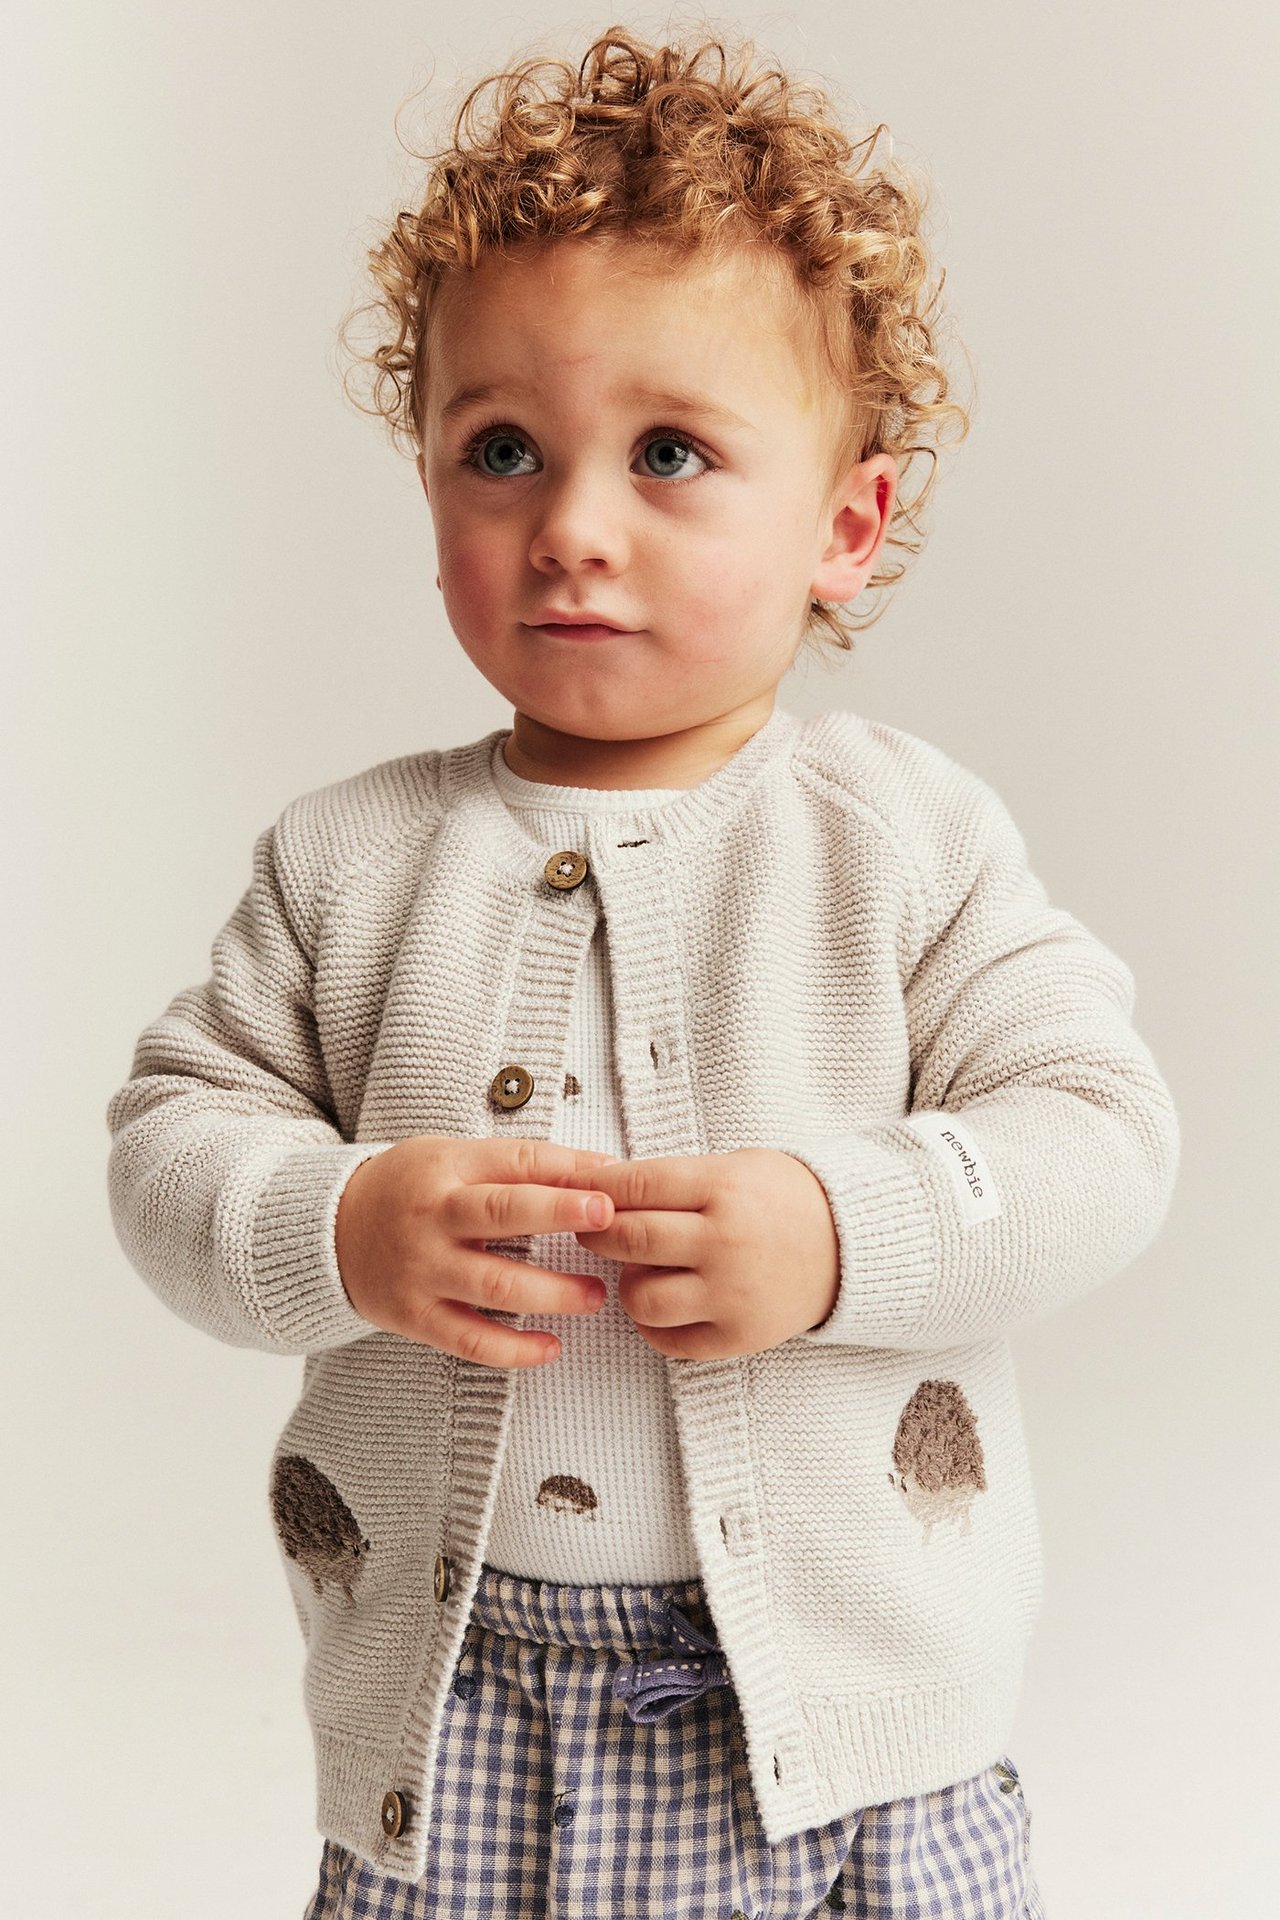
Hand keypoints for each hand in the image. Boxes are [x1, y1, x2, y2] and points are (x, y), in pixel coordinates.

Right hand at [334, 1135, 618, 1368]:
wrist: (325, 1232)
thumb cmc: (408, 1189)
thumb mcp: (452, 1158)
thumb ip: (518, 1164)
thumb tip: (600, 1169)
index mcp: (445, 1169)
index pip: (514, 1162)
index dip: (565, 1171)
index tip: (613, 1182)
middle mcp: (431, 1218)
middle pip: (502, 1214)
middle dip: (559, 1215)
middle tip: (610, 1223)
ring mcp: (422, 1270)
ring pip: (495, 1286)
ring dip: (552, 1293)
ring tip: (596, 1296)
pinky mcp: (414, 1317)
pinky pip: (470, 1341)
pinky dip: (514, 1350)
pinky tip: (552, 1348)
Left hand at [573, 1148, 840, 1358]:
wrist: (850, 1245)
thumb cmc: (783, 1199)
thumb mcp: (735, 1166)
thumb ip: (674, 1180)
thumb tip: (601, 1189)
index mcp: (723, 1188)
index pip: (636, 1185)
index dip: (595, 1187)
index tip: (580, 1189)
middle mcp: (724, 1241)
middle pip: (628, 1238)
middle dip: (596, 1232)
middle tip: (594, 1229)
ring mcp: (731, 1293)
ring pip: (639, 1297)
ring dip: (627, 1282)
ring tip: (642, 1270)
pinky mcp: (738, 1336)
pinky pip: (667, 1340)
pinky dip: (653, 1324)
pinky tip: (666, 1301)